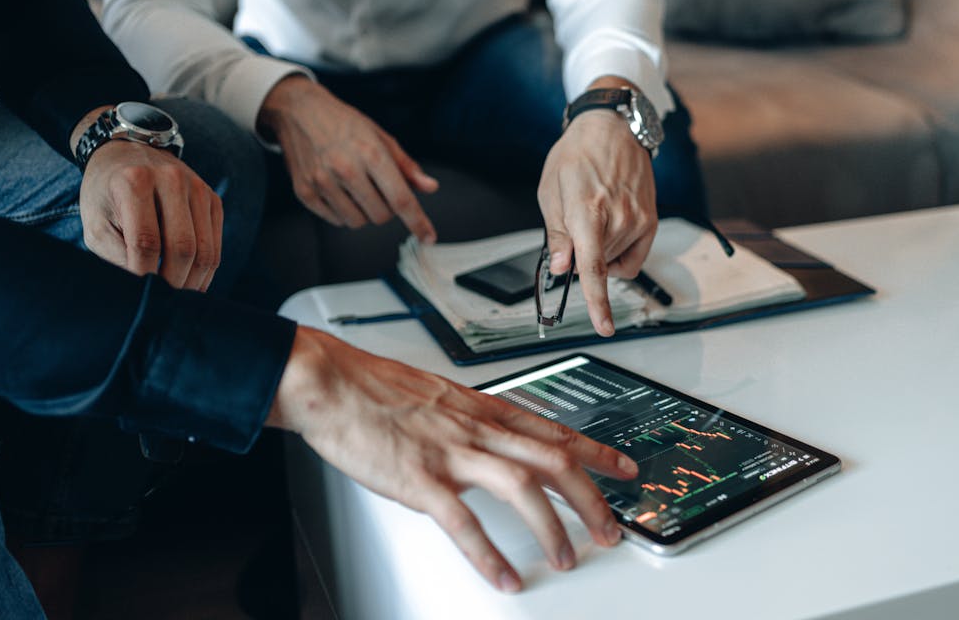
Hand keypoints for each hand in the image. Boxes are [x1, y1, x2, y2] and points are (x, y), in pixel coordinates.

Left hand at [77, 120, 222, 290]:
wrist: (128, 155)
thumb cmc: (106, 197)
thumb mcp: (95, 223)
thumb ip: (114, 255)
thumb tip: (142, 290)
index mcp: (134, 182)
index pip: (146, 241)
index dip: (144, 274)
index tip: (139, 295)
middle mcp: (170, 179)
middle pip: (182, 247)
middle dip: (173, 282)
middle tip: (161, 302)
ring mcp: (197, 188)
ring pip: (205, 250)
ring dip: (193, 281)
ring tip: (177, 297)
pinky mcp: (213, 199)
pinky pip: (216, 245)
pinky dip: (205, 270)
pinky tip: (190, 281)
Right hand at [257, 76, 438, 238]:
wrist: (299, 111)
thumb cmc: (343, 124)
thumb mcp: (380, 137)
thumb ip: (406, 166)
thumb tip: (430, 187)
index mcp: (370, 153)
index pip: (401, 199)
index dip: (418, 222)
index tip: (428, 237)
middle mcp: (346, 169)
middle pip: (381, 216)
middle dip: (386, 208)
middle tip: (377, 188)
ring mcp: (322, 182)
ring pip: (358, 222)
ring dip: (364, 212)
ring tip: (356, 187)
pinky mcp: (305, 191)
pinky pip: (336, 220)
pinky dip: (343, 211)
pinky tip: (339, 190)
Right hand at [267, 327, 637, 591]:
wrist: (332, 383)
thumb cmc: (378, 390)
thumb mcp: (442, 397)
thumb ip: (474, 419)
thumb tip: (497, 440)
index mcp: (484, 409)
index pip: (556, 429)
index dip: (598, 451)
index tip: (626, 468)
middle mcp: (478, 428)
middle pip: (554, 460)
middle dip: (591, 498)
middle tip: (612, 529)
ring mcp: (452, 453)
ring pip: (522, 487)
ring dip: (552, 527)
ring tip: (568, 558)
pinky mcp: (420, 479)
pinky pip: (464, 521)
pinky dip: (488, 553)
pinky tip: (504, 575)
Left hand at [538, 90, 656, 335]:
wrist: (612, 129)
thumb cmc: (576, 156)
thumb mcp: (550, 193)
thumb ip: (556, 236)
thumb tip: (560, 269)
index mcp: (586, 212)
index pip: (592, 268)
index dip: (596, 302)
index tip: (603, 327)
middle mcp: (618, 218)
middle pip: (596, 266)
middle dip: (580, 257)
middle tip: (573, 225)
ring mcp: (638, 220)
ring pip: (614, 264)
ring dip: (600, 253)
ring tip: (595, 215)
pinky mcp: (651, 221)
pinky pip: (633, 260)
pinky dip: (618, 257)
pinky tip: (611, 234)